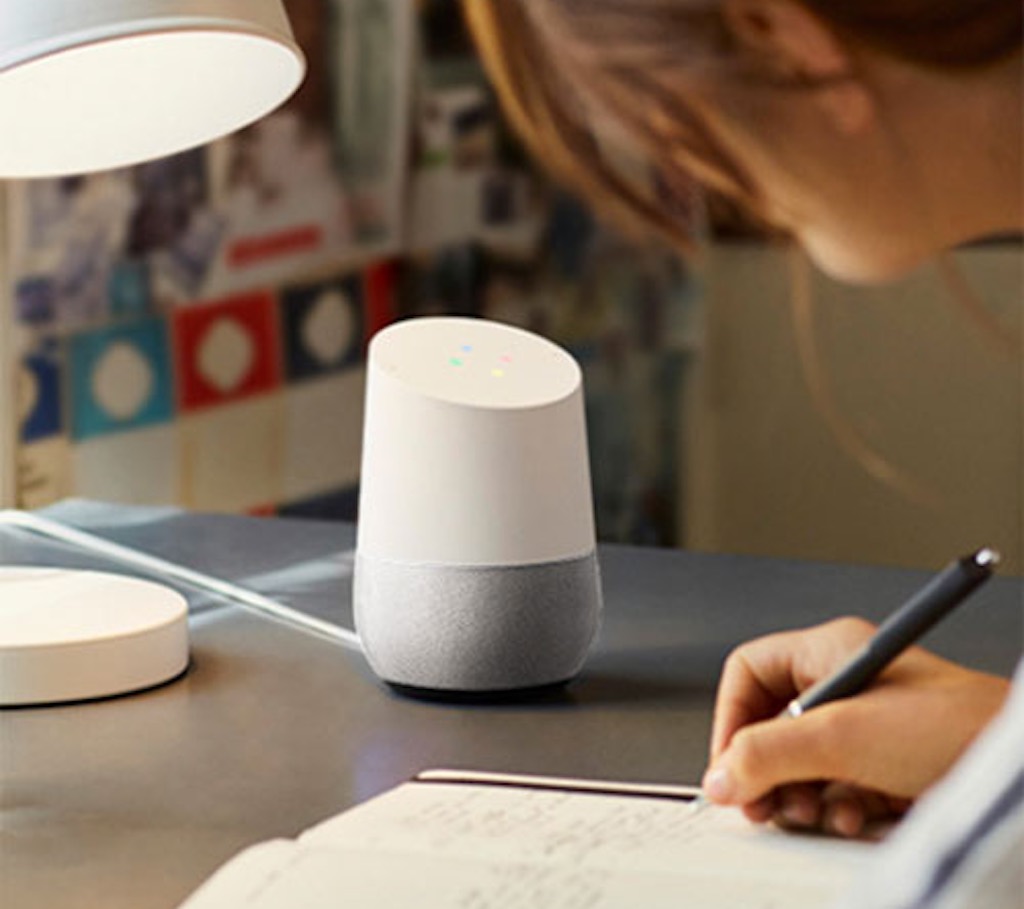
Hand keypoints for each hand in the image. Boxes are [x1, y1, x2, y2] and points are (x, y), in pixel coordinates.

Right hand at [703, 617, 1009, 836]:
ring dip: (799, 793)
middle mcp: (845, 682)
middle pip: (770, 722)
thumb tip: (721, 775)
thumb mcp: (843, 738)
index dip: (731, 718)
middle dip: (764, 767)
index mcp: (829, 650)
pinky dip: (836, 809)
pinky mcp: (887, 765)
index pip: (749, 673)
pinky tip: (853, 819)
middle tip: (760, 802)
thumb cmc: (959, 730)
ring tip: (810, 812)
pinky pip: (836, 787)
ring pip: (801, 761)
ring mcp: (867, 725)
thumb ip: (769, 753)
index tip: (728, 765)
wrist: (1022, 774)